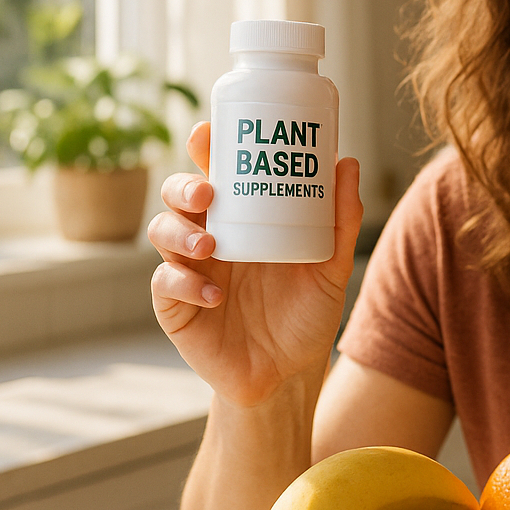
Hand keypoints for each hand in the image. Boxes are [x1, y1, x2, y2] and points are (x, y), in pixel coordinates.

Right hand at [149, 121, 363, 406]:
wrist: (289, 375)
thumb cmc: (306, 315)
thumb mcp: (330, 267)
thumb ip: (340, 220)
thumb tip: (347, 162)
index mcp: (241, 221)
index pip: (215, 174)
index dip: (204, 150)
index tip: (208, 134)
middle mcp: (210, 238)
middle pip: (177, 196)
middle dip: (184, 187)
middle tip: (208, 194)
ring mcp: (188, 270)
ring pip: (162, 233)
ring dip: (180, 232)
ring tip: (211, 246)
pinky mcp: (176, 307)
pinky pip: (165, 284)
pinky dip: (184, 283)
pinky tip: (214, 294)